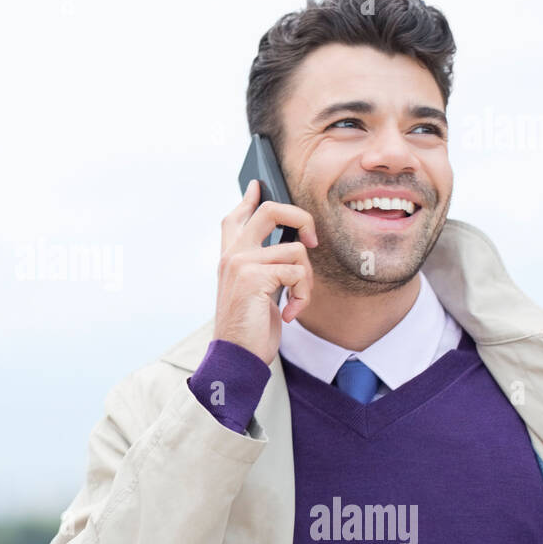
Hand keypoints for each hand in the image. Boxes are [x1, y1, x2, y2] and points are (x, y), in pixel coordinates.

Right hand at [213, 179, 317, 365]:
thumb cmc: (249, 329)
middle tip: (312, 241)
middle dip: (300, 218)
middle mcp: (232, 255)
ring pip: (296, 250)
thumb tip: (293, 247)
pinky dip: (303, 296)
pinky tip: (290, 314)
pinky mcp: (254, 276)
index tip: (256, 186)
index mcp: (229, 258)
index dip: (248, 199)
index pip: (235, 218)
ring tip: (296, 303)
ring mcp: (241, 263)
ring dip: (307, 281)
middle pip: (269, 211)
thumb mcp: (256, 293)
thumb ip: (264, 267)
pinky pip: (297, 272)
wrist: (237, 357)